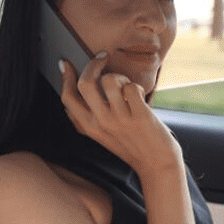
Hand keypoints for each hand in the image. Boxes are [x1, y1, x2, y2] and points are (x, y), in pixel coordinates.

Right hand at [59, 54, 181, 174]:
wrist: (157, 166)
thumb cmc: (131, 147)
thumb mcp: (102, 137)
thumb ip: (85, 121)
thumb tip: (68, 98)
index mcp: (89, 127)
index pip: (67, 97)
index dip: (65, 77)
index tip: (66, 63)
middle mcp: (101, 123)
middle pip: (85, 83)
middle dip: (93, 64)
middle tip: (102, 57)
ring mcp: (120, 120)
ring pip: (109, 80)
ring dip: (119, 77)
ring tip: (127, 87)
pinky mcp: (140, 116)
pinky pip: (131, 87)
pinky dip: (136, 87)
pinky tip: (140, 96)